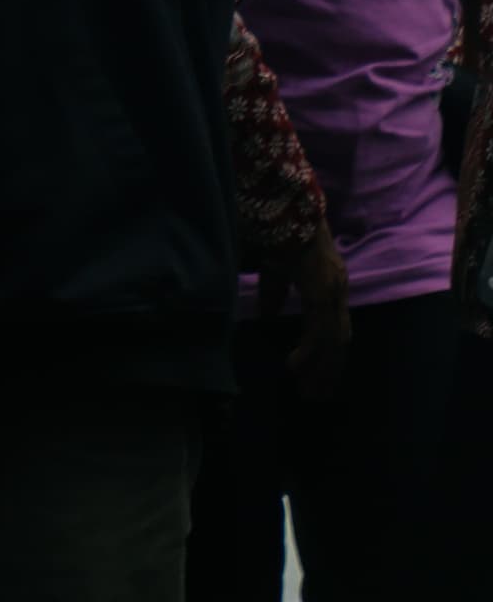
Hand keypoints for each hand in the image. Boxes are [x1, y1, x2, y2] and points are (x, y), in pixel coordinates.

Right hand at [258, 225, 354, 401]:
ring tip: (308, 389)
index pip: (337, 330)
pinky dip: (308, 352)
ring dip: (321, 368)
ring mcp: (331, 294)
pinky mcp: (320, 294)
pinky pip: (318, 332)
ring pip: (332, 342)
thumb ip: (273, 294)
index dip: (330, 355)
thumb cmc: (281, 234)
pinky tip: (294, 365)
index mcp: (330, 287)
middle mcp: (337, 293)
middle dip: (329, 370)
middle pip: (340, 342)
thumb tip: (267, 316)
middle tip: (316, 395)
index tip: (319, 377)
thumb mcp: (275, 269)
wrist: (289, 211)